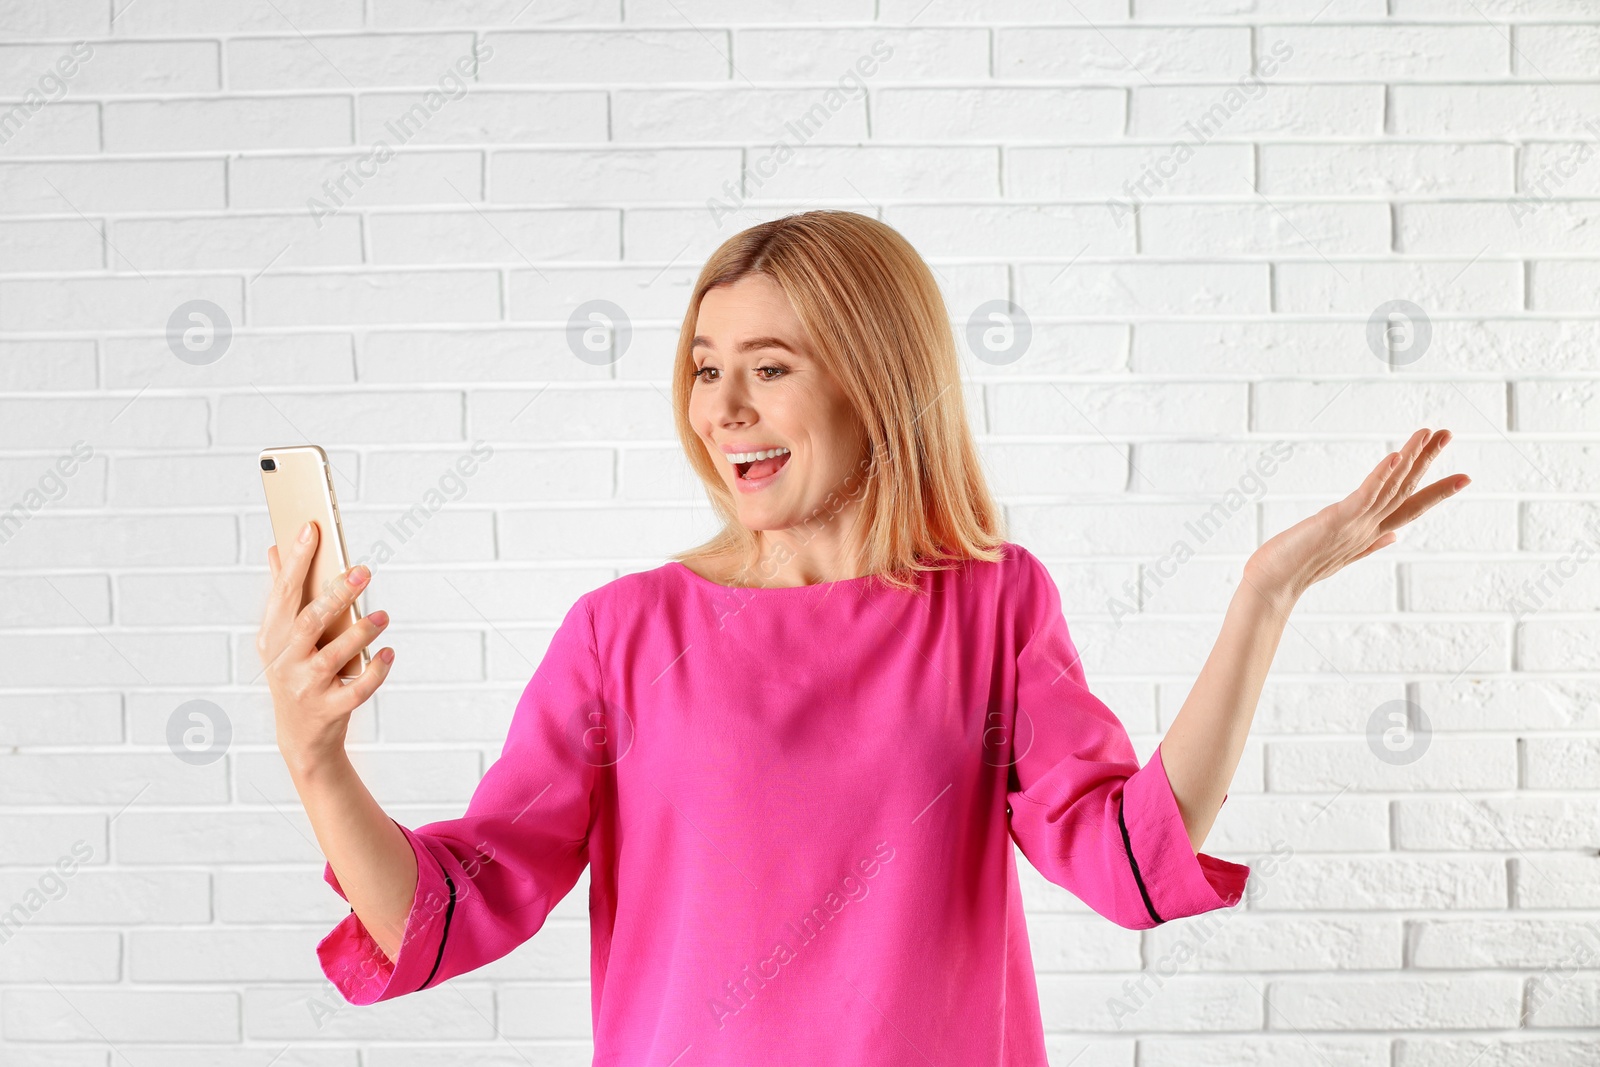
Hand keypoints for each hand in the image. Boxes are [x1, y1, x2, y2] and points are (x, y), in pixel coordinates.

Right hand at [257, 519, 393, 775]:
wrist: (301, 736)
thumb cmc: (296, 674)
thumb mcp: (282, 639)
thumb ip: (284, 596)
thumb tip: (275, 548)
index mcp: (271, 638)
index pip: (283, 592)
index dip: (297, 560)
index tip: (312, 528)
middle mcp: (285, 662)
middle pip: (310, 621)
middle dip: (337, 594)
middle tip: (364, 570)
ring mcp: (306, 688)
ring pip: (334, 655)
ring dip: (362, 632)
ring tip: (383, 616)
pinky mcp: (330, 709)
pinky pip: (357, 688)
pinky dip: (376, 670)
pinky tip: (390, 653)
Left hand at [1244, 428, 1469, 602]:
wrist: (1273, 586)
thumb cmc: (1298, 567)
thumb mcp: (1342, 553)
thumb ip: (1371, 542)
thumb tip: (1394, 536)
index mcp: (1369, 532)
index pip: (1410, 507)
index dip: (1436, 491)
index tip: (1464, 477)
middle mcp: (1368, 527)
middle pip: (1406, 490)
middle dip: (1428, 462)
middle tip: (1449, 434)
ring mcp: (1355, 525)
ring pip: (1392, 487)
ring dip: (1411, 458)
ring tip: (1429, 433)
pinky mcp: (1337, 520)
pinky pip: (1364, 495)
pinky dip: (1380, 475)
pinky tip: (1395, 456)